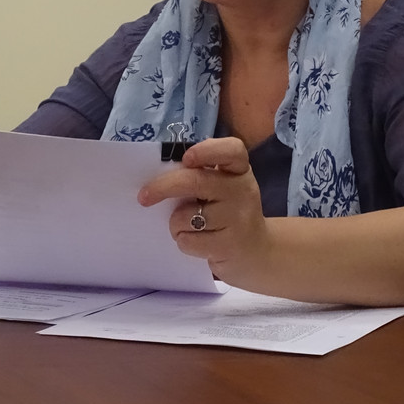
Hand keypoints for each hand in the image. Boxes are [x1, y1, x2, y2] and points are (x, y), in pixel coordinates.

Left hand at [137, 137, 269, 285]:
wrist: (258, 253)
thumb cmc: (229, 214)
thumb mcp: (223, 189)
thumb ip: (200, 177)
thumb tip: (159, 176)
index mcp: (239, 170)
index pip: (232, 149)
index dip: (207, 150)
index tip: (186, 159)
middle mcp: (243, 190)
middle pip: (196, 181)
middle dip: (163, 187)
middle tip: (144, 196)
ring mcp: (239, 218)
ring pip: (186, 216)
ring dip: (176, 224)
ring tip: (190, 228)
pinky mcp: (230, 245)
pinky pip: (188, 241)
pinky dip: (183, 242)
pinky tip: (199, 243)